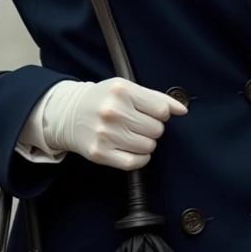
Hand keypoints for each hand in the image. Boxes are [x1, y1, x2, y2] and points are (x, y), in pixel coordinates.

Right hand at [43, 78, 187, 170]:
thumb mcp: (126, 88)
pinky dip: (140, 159)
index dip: (161, 114)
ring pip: (148, 147)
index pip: (161, 110)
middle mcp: (113, 111)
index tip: (153, 113)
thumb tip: (182, 109)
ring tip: (133, 134)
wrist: (68, 113)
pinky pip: (134, 163)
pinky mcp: (100, 153)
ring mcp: (105, 133)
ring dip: (146, 143)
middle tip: (139, 123)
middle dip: (152, 128)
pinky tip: (133, 149)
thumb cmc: (102, 99)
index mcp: (121, 90)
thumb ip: (156, 98)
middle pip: (156, 130)